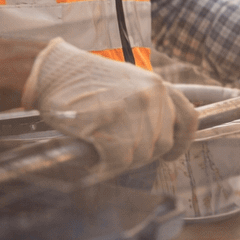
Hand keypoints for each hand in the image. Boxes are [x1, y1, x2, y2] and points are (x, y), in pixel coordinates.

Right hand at [22, 38, 197, 170]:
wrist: (51, 71)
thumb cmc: (83, 81)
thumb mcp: (127, 84)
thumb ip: (148, 106)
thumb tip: (157, 140)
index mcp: (158, 85)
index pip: (188, 118)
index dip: (183, 142)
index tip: (171, 155)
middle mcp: (151, 95)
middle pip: (162, 143)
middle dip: (142, 156)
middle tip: (120, 157)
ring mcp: (131, 108)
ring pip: (140, 154)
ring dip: (122, 163)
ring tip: (103, 159)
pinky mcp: (108, 122)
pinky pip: (118, 159)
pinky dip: (106, 168)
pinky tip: (95, 165)